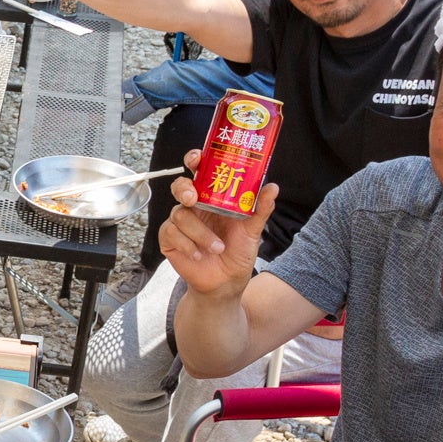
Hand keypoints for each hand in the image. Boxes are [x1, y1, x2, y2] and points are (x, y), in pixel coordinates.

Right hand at [155, 154, 272, 300]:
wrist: (226, 282)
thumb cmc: (237, 252)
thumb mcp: (252, 230)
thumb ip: (260, 209)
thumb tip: (272, 188)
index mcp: (211, 198)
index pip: (199, 172)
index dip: (194, 161)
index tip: (197, 159)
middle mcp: (194, 207)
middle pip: (180, 187)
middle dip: (183, 189)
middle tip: (192, 199)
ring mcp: (180, 223)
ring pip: (179, 215)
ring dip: (199, 233)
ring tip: (217, 247)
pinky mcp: (169, 240)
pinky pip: (171, 234)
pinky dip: (187, 245)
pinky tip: (199, 255)